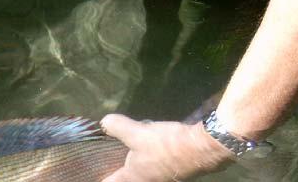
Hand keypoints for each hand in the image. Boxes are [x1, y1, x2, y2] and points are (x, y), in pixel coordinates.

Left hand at [100, 114, 233, 181]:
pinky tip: (150, 150)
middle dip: (119, 173)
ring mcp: (162, 180)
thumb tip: (103, 122)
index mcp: (134, 177)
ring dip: (137, 168)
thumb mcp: (138, 133)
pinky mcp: (175, 173)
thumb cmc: (166, 144)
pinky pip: (156, 169)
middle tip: (110, 162)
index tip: (95, 175)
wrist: (203, 148)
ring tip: (129, 155)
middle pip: (128, 179)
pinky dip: (150, 162)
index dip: (102, 178)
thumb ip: (118, 127)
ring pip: (143, 175)